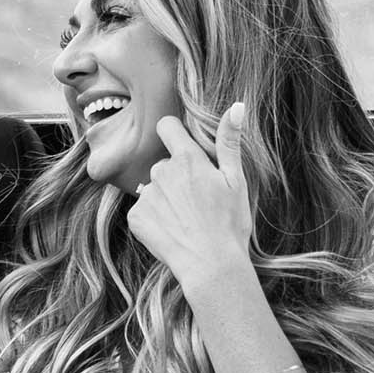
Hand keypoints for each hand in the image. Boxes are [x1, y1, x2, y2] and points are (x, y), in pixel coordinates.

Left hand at [126, 104, 253, 290]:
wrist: (211, 266)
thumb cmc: (229, 224)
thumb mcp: (236, 181)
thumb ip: (230, 142)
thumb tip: (237, 106)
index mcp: (188, 159)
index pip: (167, 126)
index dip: (174, 133)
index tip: (183, 147)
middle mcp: (162, 172)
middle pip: (164, 164)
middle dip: (176, 176)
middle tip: (196, 201)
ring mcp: (147, 195)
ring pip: (153, 188)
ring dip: (165, 198)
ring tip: (185, 220)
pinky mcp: (136, 217)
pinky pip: (142, 210)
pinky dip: (153, 219)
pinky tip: (172, 232)